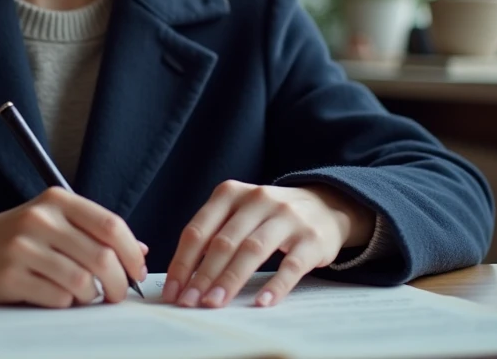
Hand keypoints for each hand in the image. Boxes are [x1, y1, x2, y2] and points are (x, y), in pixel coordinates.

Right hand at [0, 187, 148, 307]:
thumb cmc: (16, 235)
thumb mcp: (54, 220)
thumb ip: (94, 232)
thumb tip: (142, 250)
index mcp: (57, 200)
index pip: (111, 225)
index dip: (132, 253)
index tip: (138, 271)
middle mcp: (41, 219)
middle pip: (101, 257)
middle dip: (118, 283)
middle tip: (117, 294)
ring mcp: (24, 247)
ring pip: (81, 282)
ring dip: (91, 296)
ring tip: (85, 296)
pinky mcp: (10, 276)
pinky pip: (57, 298)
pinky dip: (66, 303)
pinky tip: (58, 296)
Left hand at [163, 181, 374, 308]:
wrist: (324, 206)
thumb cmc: (268, 217)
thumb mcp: (238, 213)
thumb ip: (213, 236)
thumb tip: (184, 279)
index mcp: (231, 193)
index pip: (198, 229)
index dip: (183, 262)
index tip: (173, 290)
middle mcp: (258, 199)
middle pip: (224, 241)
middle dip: (203, 275)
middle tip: (189, 302)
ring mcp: (287, 217)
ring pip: (253, 250)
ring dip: (230, 280)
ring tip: (214, 303)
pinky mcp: (311, 238)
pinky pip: (291, 265)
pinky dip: (275, 285)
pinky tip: (262, 303)